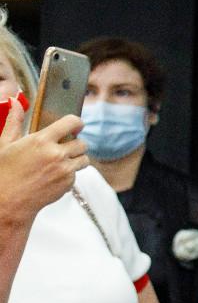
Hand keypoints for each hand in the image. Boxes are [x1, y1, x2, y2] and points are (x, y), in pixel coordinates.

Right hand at [0, 105, 85, 226]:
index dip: (76, 122)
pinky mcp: (68, 184)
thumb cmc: (4, 171)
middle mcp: (56, 154)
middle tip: (63, 148)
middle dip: (75, 144)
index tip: (75, 125)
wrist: (7, 201)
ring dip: (76, 159)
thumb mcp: (5, 144)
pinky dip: (69, 174)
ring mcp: (64, 170)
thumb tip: (15, 101)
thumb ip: (14, 121)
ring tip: (60, 161)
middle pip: (82, 143)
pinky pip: (76, 174)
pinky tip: (52, 176)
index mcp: (41, 141)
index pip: (71, 122)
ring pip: (84, 159)